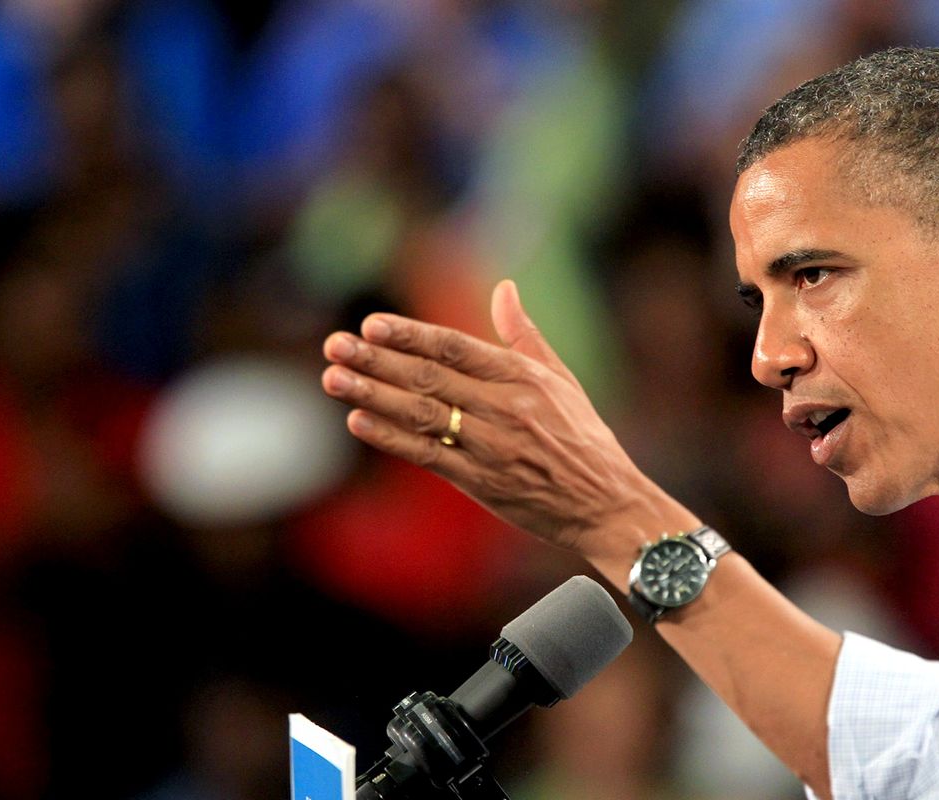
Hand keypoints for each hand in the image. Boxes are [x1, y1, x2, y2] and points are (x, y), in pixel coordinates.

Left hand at [321, 280, 695, 561]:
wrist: (605, 503)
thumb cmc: (583, 438)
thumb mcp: (561, 379)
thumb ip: (524, 335)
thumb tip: (504, 287)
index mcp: (523, 377)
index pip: (456, 348)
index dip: (412, 335)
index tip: (373, 323)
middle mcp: (505, 408)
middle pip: (429, 378)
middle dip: (377, 359)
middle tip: (335, 344)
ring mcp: (491, 446)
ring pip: (421, 415)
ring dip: (373, 394)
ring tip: (333, 377)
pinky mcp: (481, 482)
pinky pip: (427, 456)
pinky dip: (390, 438)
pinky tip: (357, 421)